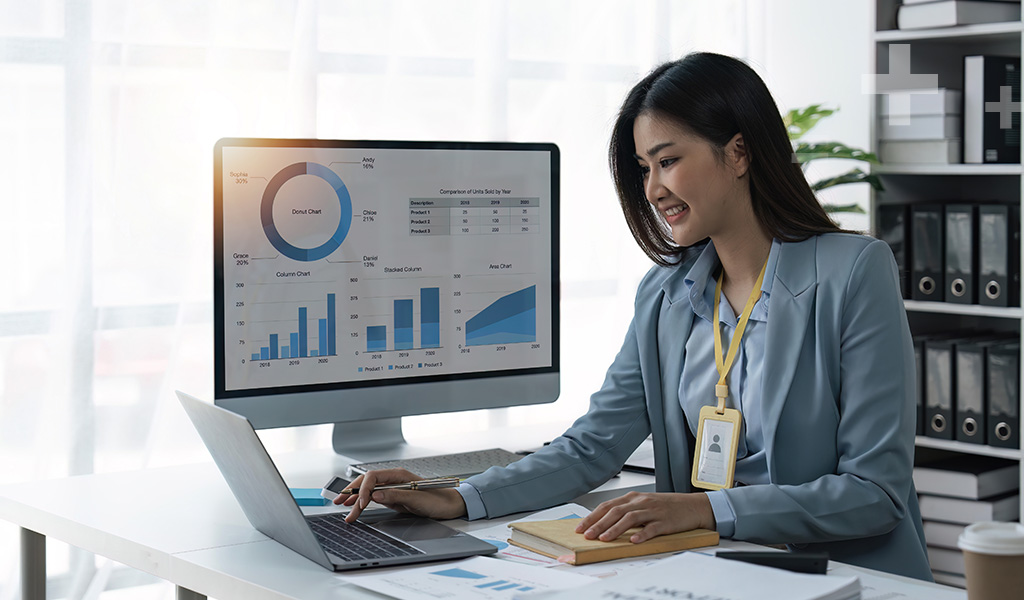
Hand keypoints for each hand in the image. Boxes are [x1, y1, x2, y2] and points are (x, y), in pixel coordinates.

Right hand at [335, 468, 467, 522]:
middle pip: (367, 482)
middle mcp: (394, 480)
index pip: (373, 477)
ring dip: (355, 499)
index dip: (363, 488)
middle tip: (339, 501)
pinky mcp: (393, 498)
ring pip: (368, 492)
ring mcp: (392, 489)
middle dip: (352, 491)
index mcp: (399, 475)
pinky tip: (355, 508)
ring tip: (343, 508)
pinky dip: (363, 503)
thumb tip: (376, 495)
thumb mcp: (417, 498)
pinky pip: (374, 499)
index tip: (359, 502)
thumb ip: (396, 495)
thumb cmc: (438, 499)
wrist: (449, 506)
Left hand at [574, 491, 715, 543]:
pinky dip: (642, 534)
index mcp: (634, 498)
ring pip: (630, 518)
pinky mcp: (665, 522)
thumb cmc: (667, 507)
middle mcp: (641, 502)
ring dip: (615, 529)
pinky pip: (652, 528)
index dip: (593, 516)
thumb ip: (626, 511)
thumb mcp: (644, 505)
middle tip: (587, 534)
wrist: (692, 506)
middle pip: (615, 511)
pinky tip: (633, 541)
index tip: (581, 527)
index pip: (608, 506)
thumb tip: (604, 522)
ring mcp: (653, 511)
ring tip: (604, 539)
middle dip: (599, 523)